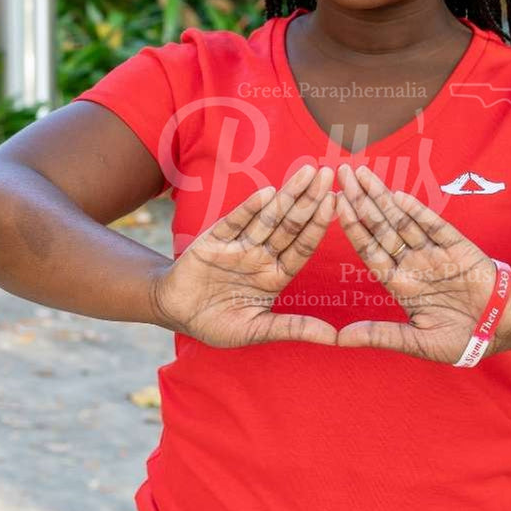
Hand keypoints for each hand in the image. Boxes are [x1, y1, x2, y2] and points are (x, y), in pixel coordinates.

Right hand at [148, 164, 337, 347]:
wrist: (174, 313)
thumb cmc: (216, 324)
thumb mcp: (256, 330)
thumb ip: (292, 328)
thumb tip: (334, 338)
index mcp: (276, 276)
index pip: (302, 247)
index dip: (318, 226)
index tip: (336, 204)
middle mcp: (262, 256)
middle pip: (290, 225)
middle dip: (309, 200)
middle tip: (328, 174)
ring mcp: (239, 245)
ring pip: (267, 217)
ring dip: (287, 195)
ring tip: (307, 172)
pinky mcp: (214, 239)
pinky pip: (235, 222)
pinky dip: (249, 208)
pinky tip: (267, 193)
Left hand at [332, 163, 510, 361]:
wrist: (501, 330)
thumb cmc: (459, 340)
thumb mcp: (416, 341)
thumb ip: (380, 335)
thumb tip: (340, 339)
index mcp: (399, 284)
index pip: (369, 250)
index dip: (352, 227)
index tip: (333, 205)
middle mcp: (412, 263)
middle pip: (380, 227)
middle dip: (361, 201)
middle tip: (342, 173)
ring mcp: (434, 253)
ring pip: (403, 220)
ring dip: (383, 197)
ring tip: (362, 174)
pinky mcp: (458, 247)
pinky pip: (434, 226)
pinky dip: (418, 212)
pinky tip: (399, 196)